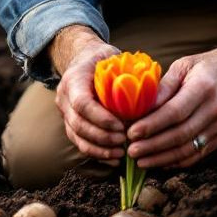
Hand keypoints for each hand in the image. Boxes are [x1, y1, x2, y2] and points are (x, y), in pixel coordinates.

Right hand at [50, 26, 125, 161]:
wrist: (84, 59)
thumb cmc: (104, 59)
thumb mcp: (114, 57)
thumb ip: (127, 73)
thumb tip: (152, 93)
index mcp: (74, 78)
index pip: (81, 103)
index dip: (100, 118)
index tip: (120, 126)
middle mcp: (64, 97)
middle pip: (78, 124)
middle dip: (101, 136)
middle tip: (124, 140)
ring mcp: (64, 112)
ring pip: (76, 137)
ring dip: (99, 149)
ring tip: (121, 153)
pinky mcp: (69, 123)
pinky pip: (79, 143)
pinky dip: (96, 153)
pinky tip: (114, 158)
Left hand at [125, 38, 216, 167]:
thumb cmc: (208, 65)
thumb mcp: (184, 65)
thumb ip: (164, 86)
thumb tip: (140, 106)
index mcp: (203, 87)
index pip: (174, 112)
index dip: (152, 125)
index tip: (132, 133)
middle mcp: (215, 109)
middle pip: (180, 134)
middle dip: (153, 146)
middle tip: (131, 151)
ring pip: (189, 149)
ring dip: (163, 158)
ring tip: (141, 161)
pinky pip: (199, 154)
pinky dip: (179, 161)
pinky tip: (161, 162)